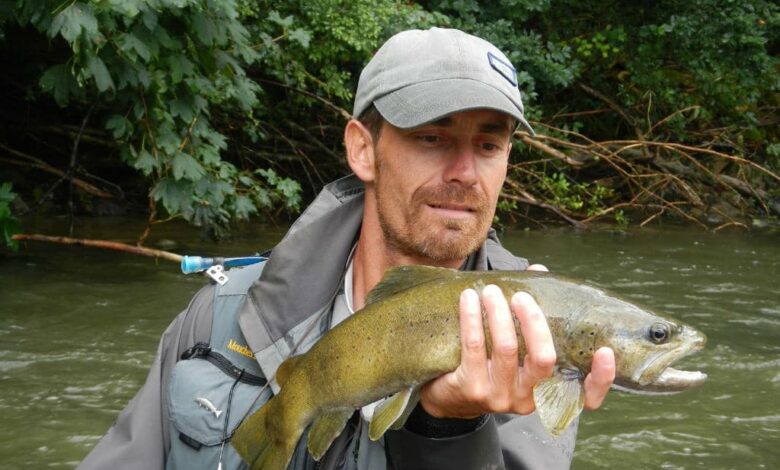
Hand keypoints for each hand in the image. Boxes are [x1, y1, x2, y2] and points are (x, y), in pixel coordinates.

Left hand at [418, 281, 615, 418]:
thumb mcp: (516, 347)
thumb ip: (532, 313)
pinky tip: (468, 298)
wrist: (448, 396)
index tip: (605, 351)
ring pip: (507, 349)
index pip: (585, 397)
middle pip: (543, 359)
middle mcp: (528, 398)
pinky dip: (472, 317)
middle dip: (534, 321)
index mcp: (549, 390)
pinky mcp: (471, 389)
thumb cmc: (491, 364)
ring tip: (490, 290)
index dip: (600, 379)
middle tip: (521, 297)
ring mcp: (500, 396)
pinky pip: (474, 346)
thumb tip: (538, 270)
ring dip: (498, 312)